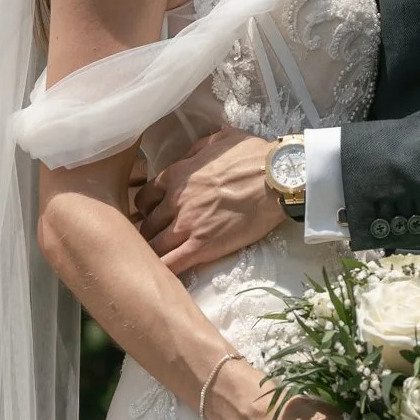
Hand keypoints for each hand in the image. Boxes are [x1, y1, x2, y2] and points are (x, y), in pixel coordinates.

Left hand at [137, 129, 283, 276]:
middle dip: (149, 234)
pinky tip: (162, 278)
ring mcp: (186, 225)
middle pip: (146, 225)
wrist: (275, 178)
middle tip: (157, 241)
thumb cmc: (253, 157)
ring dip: (154, 254)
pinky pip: (171, 264)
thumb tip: (190, 156)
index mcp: (176, 176)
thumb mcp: (218, 141)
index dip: (146, 210)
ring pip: (153, 246)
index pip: (144, 198)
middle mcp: (174, 202)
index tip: (153, 215)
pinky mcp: (202, 246)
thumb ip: (197, 150)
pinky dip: (164, 271)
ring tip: (161, 262)